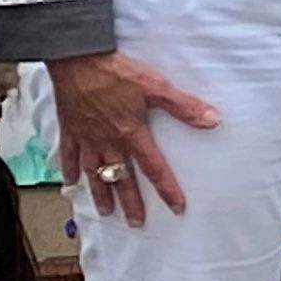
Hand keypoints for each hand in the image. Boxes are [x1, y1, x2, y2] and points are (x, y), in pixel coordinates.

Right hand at [51, 50, 220, 224]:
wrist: (77, 58)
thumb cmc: (116, 71)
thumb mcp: (156, 86)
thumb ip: (184, 106)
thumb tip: (213, 120)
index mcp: (131, 133)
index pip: (154, 168)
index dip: (167, 189)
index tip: (176, 207)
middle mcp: (108, 141)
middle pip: (121, 178)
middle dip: (130, 202)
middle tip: (135, 222)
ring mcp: (86, 136)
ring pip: (93, 172)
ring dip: (100, 192)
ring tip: (104, 211)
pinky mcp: (69, 128)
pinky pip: (68, 154)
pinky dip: (68, 170)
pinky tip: (70, 182)